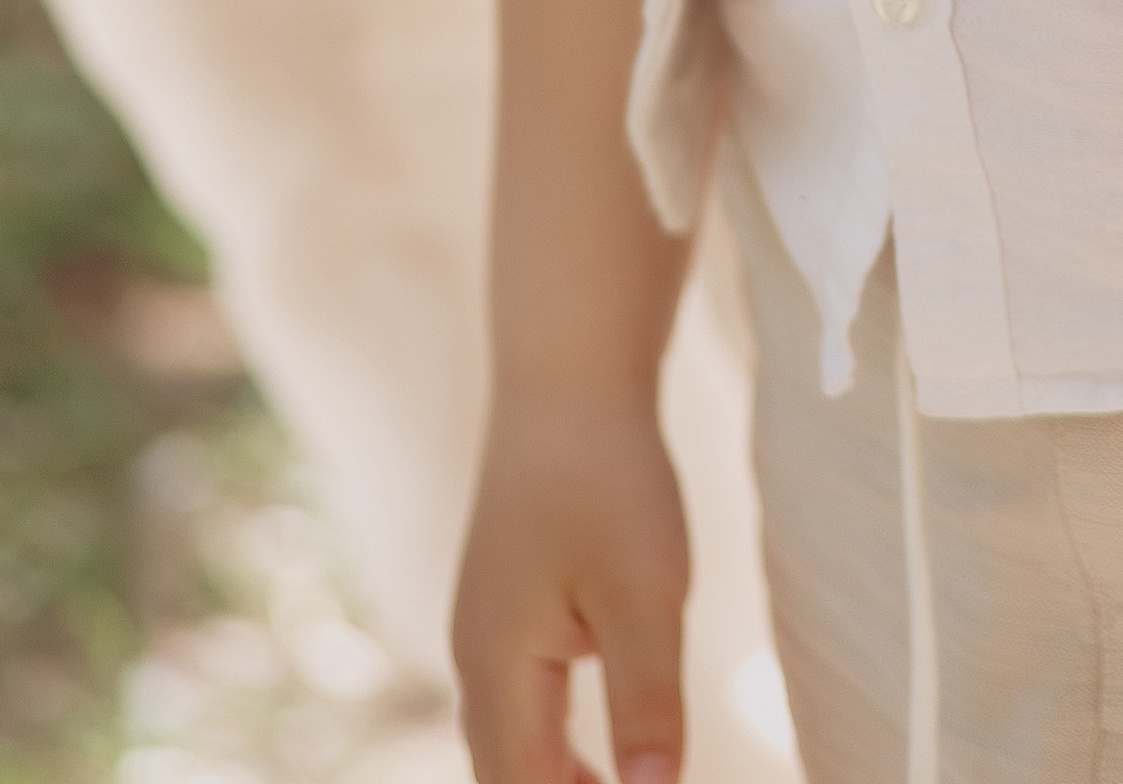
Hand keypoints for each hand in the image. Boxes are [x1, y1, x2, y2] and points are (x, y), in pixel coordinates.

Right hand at [453, 393, 689, 783]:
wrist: (566, 379)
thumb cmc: (607, 478)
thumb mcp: (644, 594)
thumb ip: (645, 702)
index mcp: (499, 671)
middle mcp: (476, 662)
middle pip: (505, 780)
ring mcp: (484, 633)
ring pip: (505, 748)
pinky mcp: (504, 608)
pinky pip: (515, 710)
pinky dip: (548, 752)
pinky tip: (592, 760)